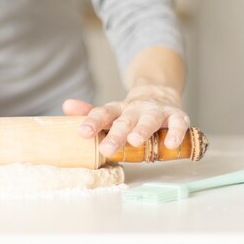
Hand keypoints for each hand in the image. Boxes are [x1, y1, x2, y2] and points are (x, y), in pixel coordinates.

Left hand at [62, 85, 189, 156]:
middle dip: (115, 135)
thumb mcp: (109, 113)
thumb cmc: (129, 113)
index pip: (102, 113)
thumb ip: (89, 113)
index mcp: (117, 110)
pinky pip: (178, 124)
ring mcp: (155, 112)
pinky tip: (171, 144)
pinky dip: (176, 133)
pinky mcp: (176, 116)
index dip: (92, 122)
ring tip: (135, 141)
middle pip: (124, 121)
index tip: (82, 133)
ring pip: (149, 120)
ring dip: (142, 130)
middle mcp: (135, 110)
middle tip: (106, 148)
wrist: (158, 95)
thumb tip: (66, 106)